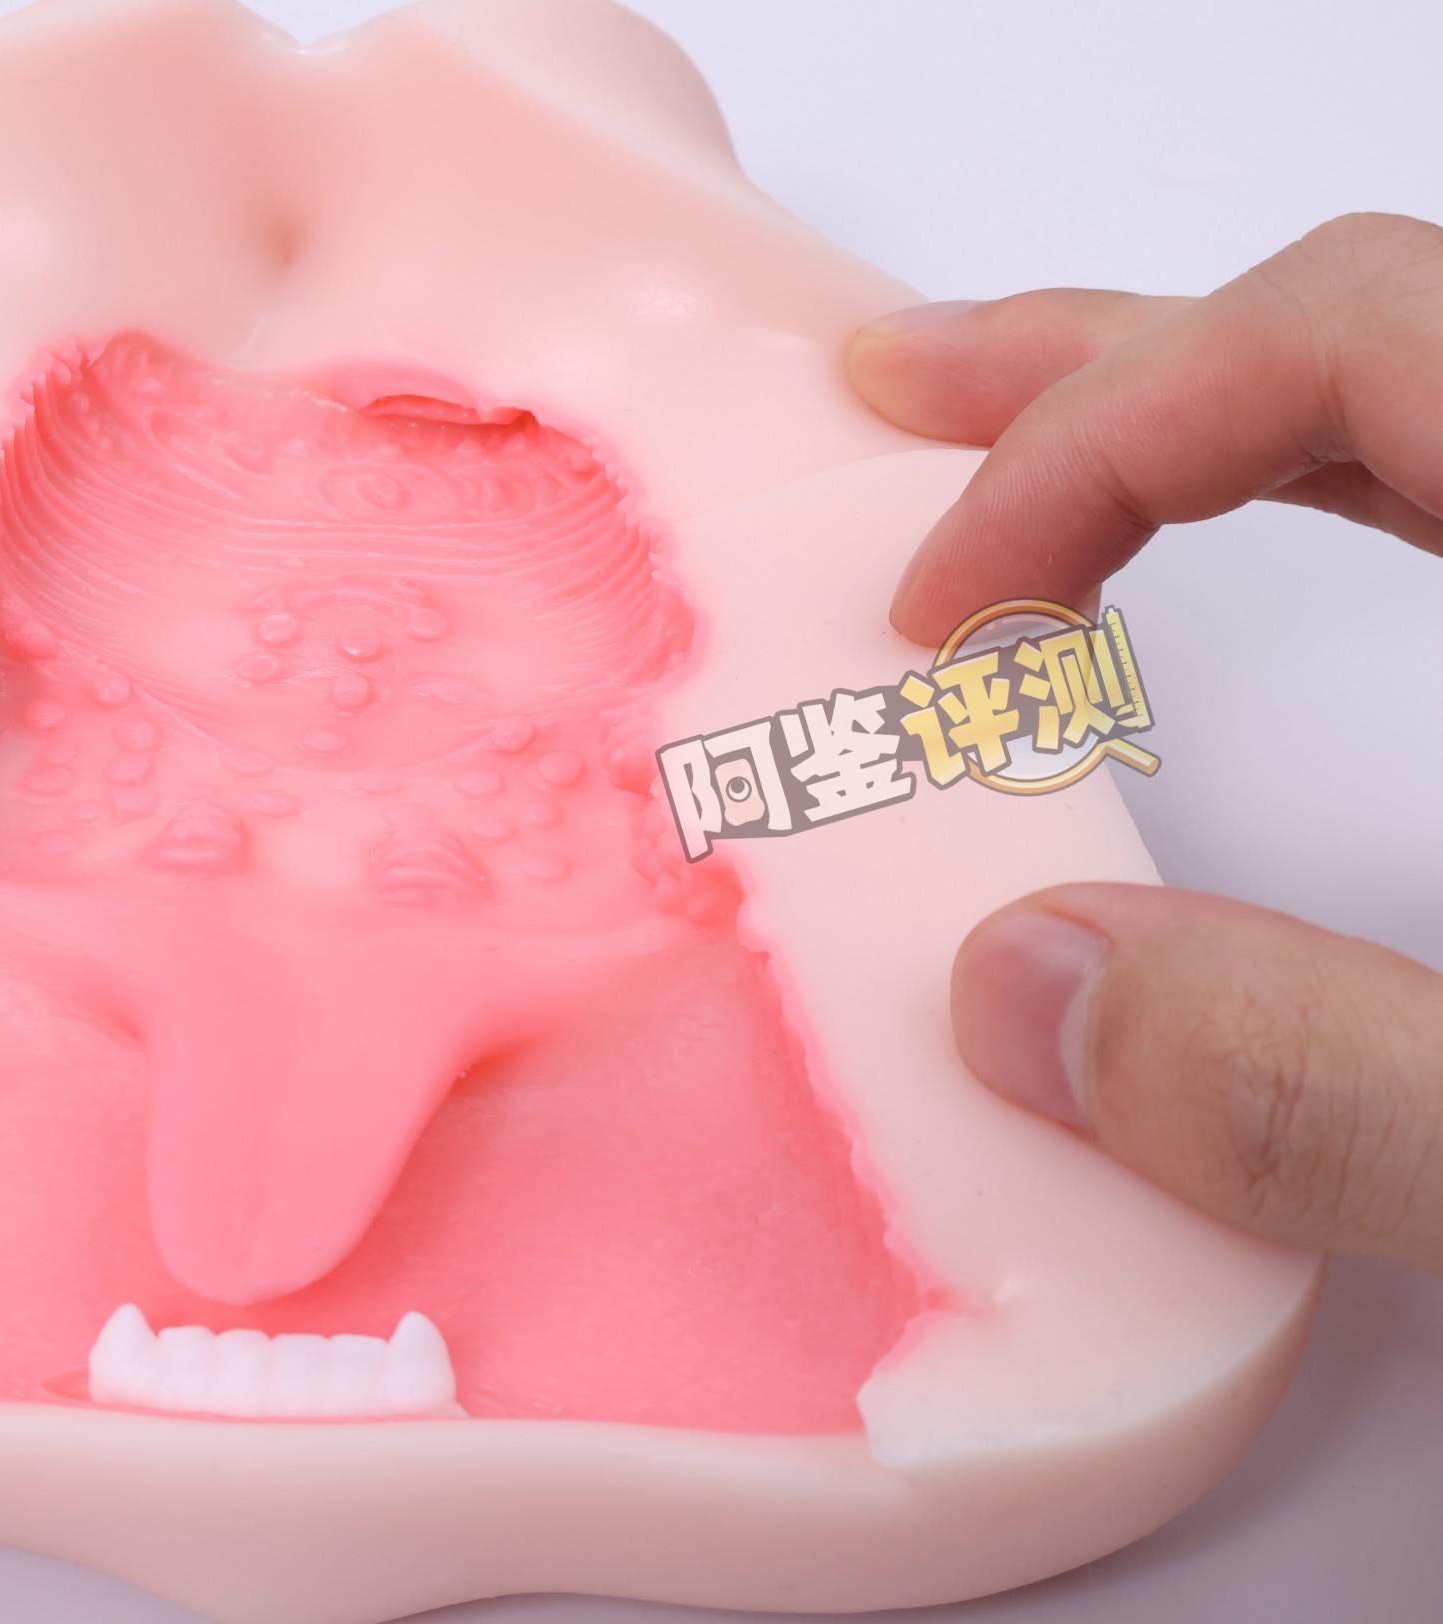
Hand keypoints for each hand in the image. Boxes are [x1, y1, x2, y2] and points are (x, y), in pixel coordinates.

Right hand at [848, 212, 1442, 1271]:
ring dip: (1183, 409)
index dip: (1106, 436)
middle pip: (1366, 320)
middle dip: (1100, 361)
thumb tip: (1023, 1005)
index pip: (1353, 335)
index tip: (957, 611)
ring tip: (983, 448)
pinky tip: (1186, 581)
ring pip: (1412, 387)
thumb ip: (1343, 1092)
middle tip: (886, 392)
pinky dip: (1296, 491)